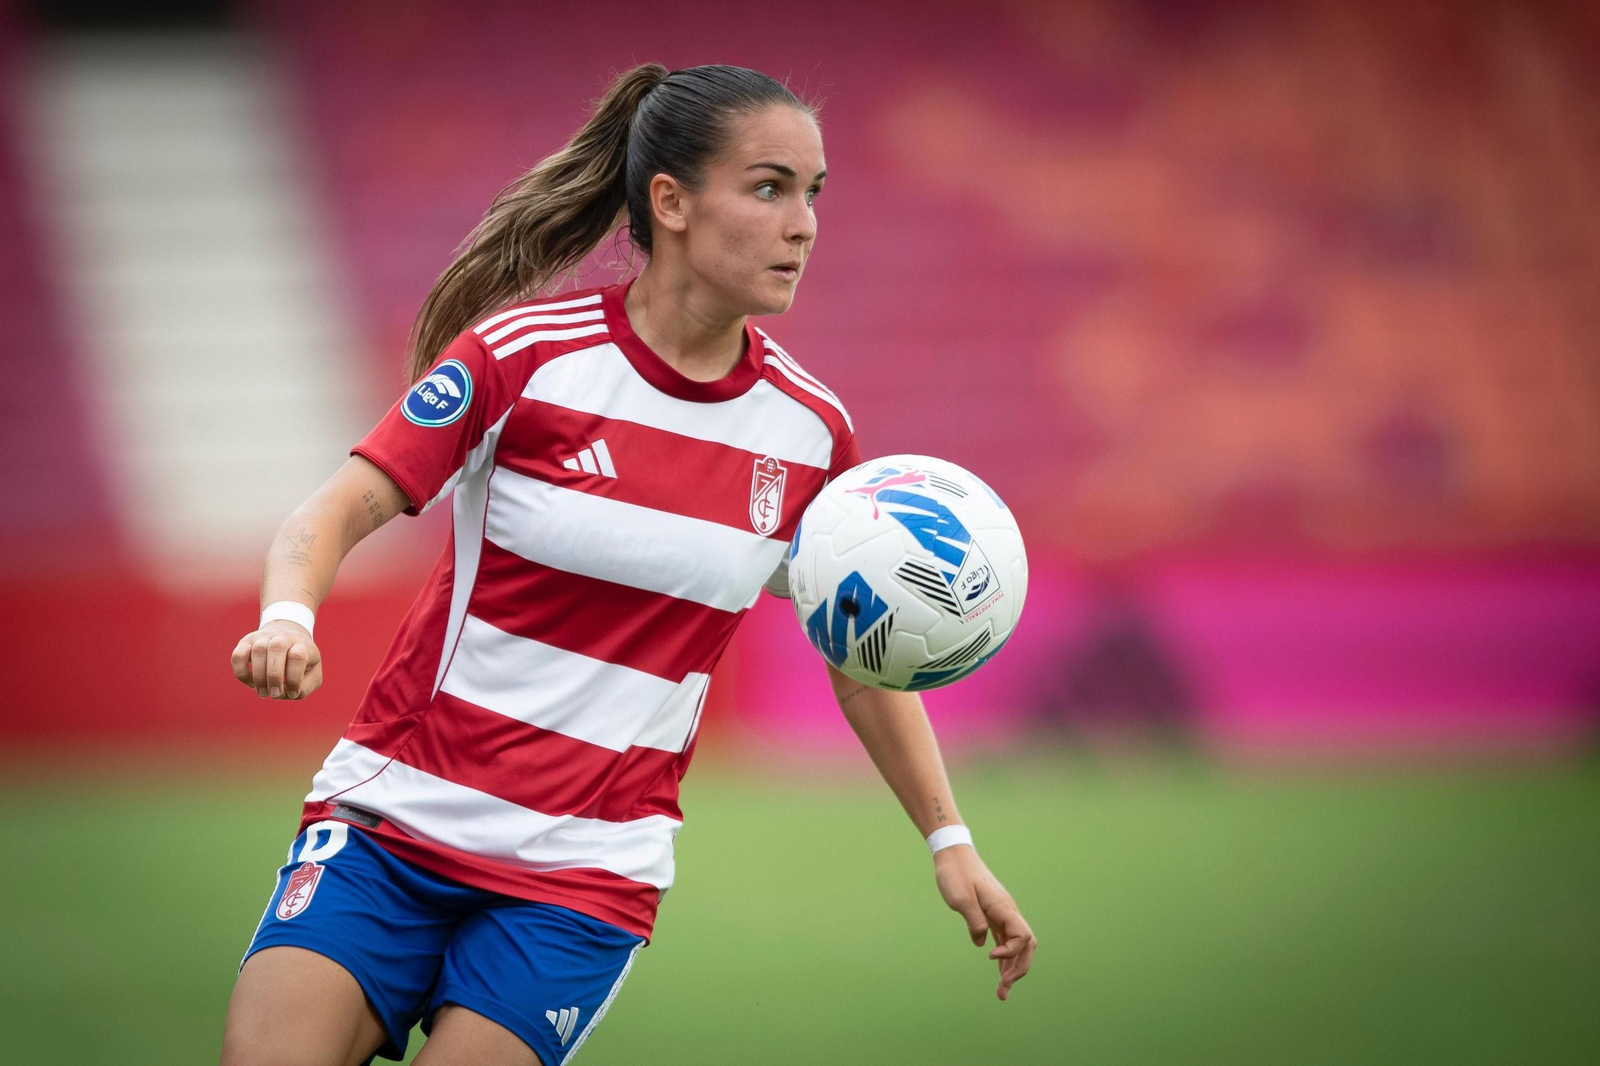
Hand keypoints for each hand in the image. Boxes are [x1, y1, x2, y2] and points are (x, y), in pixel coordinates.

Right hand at [231, 621, 322, 699]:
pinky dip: (241, 673)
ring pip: (258, 650)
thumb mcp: (313, 673)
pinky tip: (251, 683)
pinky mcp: (246, 642)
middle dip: (274, 677)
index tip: (293, 693)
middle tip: (275, 694)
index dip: (294, 679)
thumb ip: (306, 687)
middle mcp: (283, 637)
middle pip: (276, 648)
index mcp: (303, 644)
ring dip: (258, 677)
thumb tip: (288, 693)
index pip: (297, 657)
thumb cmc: (303, 661)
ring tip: (263, 693)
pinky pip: (237, 655)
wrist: (288, 636)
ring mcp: (263, 637)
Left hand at [934, 844, 1037, 999]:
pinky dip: (1004, 958)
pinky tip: (999, 973)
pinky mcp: (992, 915)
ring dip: (1012, 969)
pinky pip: (1005, 940)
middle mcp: (1007, 911)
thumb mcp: (961, 899)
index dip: (1010, 953)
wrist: (953, 855)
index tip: (989, 956)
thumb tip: (982, 943)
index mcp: (1003, 907)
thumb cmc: (955, 874)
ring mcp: (1001, 913)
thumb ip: (974, 922)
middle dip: (1019, 970)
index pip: (1022, 936)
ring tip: (1002, 993)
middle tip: (1003, 990)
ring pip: (1017, 945)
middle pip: (1027, 945)